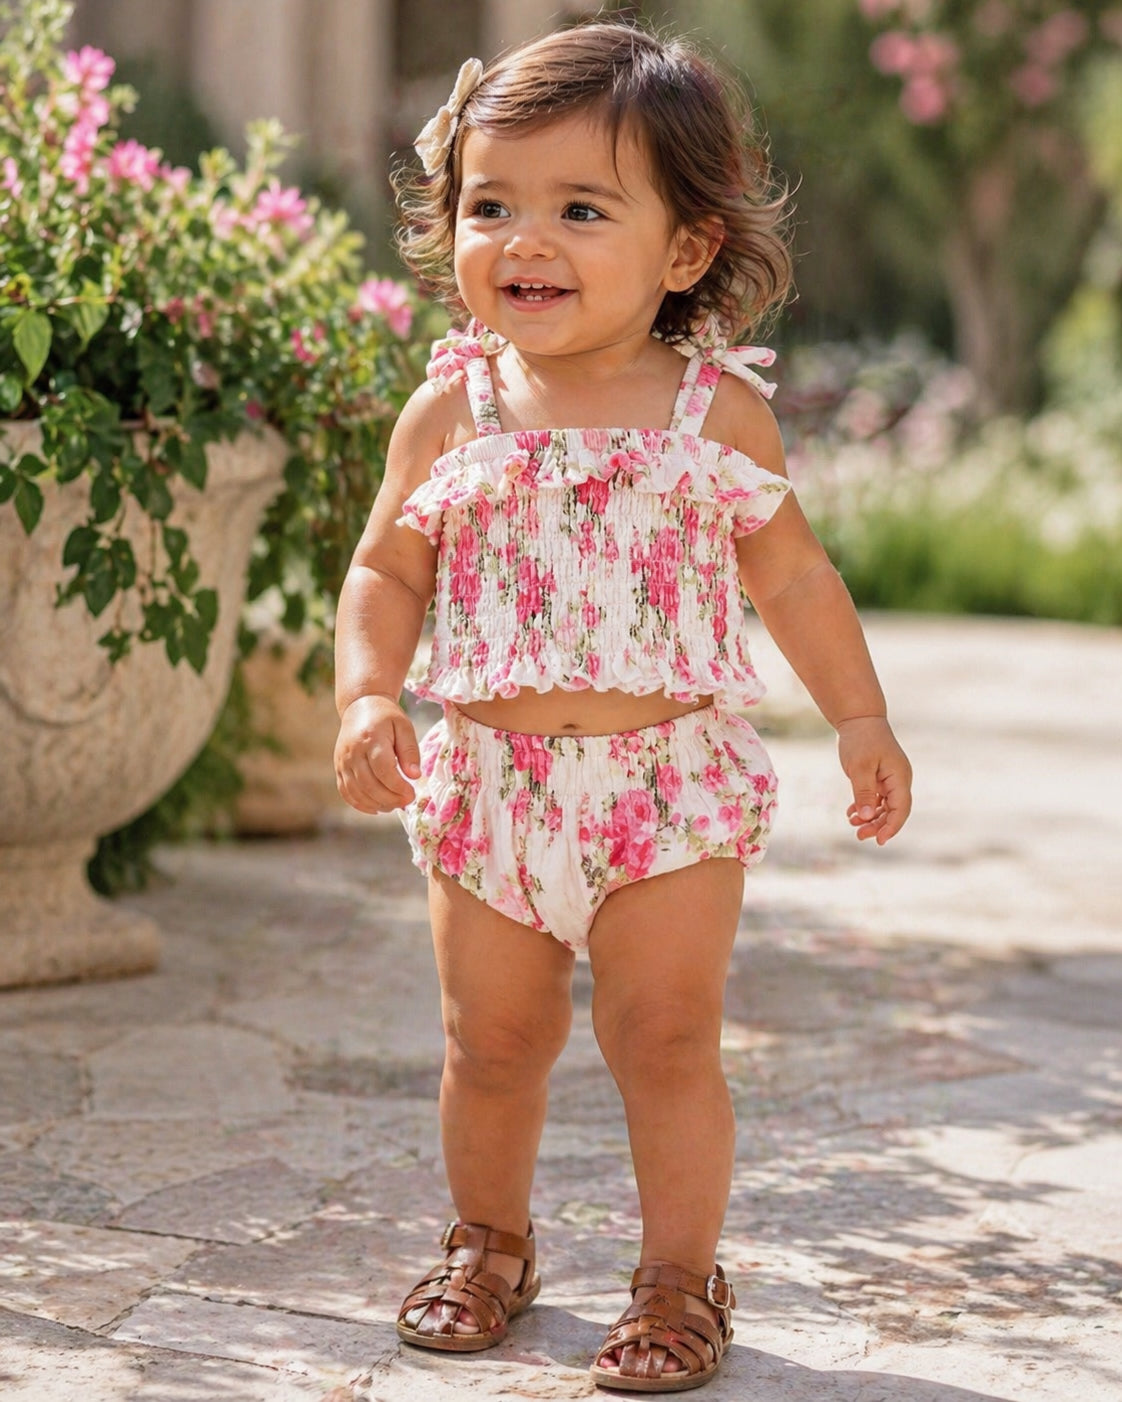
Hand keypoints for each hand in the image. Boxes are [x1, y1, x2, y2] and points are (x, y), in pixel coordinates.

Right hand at [334, 694, 421, 813]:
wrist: (360, 706)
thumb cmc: (386, 717)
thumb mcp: (404, 727)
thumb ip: (410, 751)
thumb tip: (415, 776)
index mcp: (371, 738)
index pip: (383, 770)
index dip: (398, 786)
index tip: (412, 793)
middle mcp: (353, 751)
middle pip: (369, 784)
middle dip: (390, 798)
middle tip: (407, 801)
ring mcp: (342, 761)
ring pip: (357, 792)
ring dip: (377, 804)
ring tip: (395, 805)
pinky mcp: (338, 768)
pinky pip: (346, 792)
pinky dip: (360, 804)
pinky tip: (377, 807)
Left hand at [836, 716, 911, 844]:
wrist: (858, 718)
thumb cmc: (860, 740)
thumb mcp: (860, 767)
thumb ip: (864, 792)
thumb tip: (868, 817)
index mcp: (899, 776)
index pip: (901, 808)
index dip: (892, 826)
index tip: (879, 840)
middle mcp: (899, 779)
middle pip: (894, 810)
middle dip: (878, 825)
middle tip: (859, 836)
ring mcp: (890, 778)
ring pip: (885, 806)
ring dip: (871, 818)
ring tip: (853, 824)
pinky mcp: (879, 776)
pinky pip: (876, 798)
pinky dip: (866, 807)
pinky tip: (851, 814)